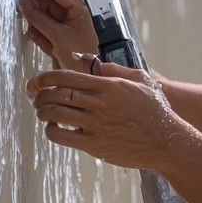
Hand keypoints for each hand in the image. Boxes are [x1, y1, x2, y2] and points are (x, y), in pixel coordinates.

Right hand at [17, 0, 98, 68]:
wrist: (97, 75)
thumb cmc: (86, 57)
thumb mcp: (57, 37)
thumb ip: (37, 17)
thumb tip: (22, 0)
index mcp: (85, 4)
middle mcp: (84, 4)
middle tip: (20, 0)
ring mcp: (79, 14)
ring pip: (54, 5)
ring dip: (39, 12)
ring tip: (29, 22)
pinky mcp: (74, 24)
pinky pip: (56, 17)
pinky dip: (45, 22)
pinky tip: (37, 32)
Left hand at [27, 56, 185, 170]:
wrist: (166, 141)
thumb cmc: (154, 110)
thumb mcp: (140, 79)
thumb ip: (111, 68)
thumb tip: (84, 58)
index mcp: (108, 85)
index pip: (66, 76)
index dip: (45, 77)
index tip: (37, 81)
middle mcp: (99, 103)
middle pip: (56, 94)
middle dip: (39, 94)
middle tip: (36, 95)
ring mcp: (95, 124)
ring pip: (55, 113)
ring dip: (42, 111)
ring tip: (42, 110)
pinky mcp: (93, 144)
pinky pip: (61, 136)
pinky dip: (51, 130)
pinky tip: (54, 127)